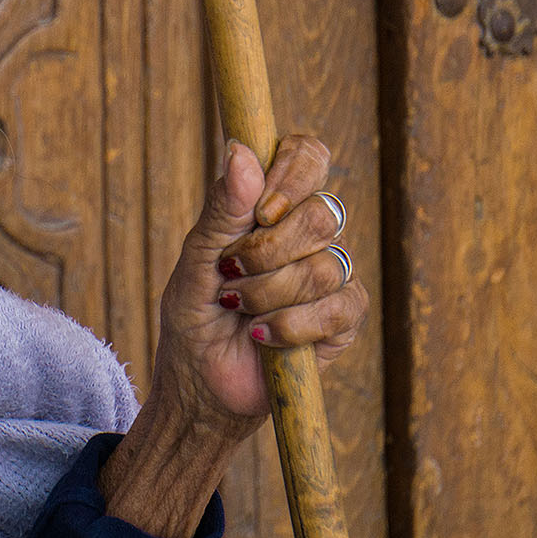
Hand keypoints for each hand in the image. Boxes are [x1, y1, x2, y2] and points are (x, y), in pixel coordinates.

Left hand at [99, 135, 366, 537]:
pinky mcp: (342, 321)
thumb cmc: (194, 319)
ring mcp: (331, 277)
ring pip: (326, 264)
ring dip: (269, 293)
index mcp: (272, 209)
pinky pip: (339, 307)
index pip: (308, 157)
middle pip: (322, 212)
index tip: (262, 208)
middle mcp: (308, 236)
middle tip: (231, 273)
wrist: (199, 389)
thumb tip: (240, 149)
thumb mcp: (196, 261)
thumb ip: (222, 209)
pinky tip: (262, 337)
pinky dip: (291, 325)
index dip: (294, 172)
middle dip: (268, 249)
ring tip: (237, 311)